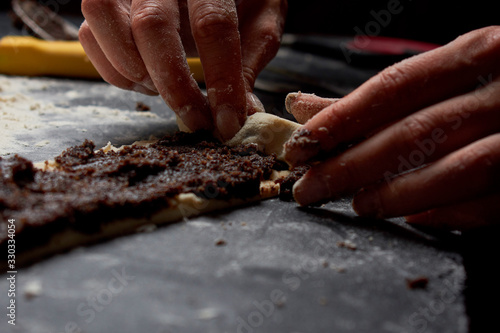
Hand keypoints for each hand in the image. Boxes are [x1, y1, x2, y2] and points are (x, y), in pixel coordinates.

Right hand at [79, 0, 286, 139]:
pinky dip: (114, 70)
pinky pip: (89, 34)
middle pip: (151, 26)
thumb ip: (251, 60)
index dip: (221, 79)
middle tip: (197, 121)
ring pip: (103, 22)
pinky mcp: (107, 1)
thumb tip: (246, 114)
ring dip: (135, 73)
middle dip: (174, 86)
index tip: (229, 121)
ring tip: (165, 91)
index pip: (212, 25)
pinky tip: (146, 80)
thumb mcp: (259, 19)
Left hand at [284, 26, 499, 229]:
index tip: (300, 143)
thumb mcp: (447, 73)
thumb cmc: (497, 84)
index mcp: (479, 53)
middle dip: (350, 166)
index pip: (393, 88)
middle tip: (309, 188)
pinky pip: (490, 202)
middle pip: (410, 134)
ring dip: (393, 194)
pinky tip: (414, 219)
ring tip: (356, 204)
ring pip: (449, 171)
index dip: (341, 118)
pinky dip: (448, 213)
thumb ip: (378, 96)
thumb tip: (305, 107)